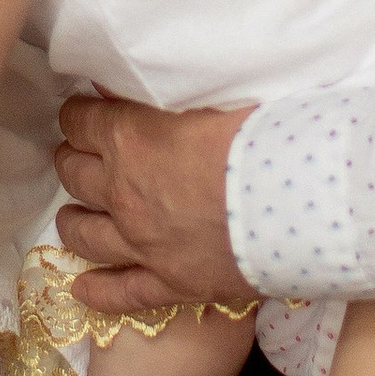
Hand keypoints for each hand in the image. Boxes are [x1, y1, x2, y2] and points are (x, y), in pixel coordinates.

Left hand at [53, 90, 255, 314]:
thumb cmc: (262, 136)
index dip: (80, 116)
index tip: (86, 114)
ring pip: (85, 235)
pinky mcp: (170, 284)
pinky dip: (97, 290)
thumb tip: (122, 84)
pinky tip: (81, 289)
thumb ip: (160, 94)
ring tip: (72, 215)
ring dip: (73, 221)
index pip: (81, 122)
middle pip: (75, 175)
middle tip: (82, 157)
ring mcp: (142, 244)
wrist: (301, 202)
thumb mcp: (208, 95)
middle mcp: (124, 194)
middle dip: (74, 161)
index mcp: (131, 140)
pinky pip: (121, 292)